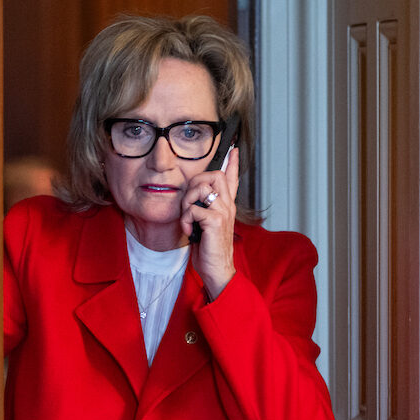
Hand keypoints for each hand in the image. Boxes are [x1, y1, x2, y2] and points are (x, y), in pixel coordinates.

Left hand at [181, 146, 239, 298]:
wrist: (217, 270)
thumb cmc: (209, 249)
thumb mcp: (205, 225)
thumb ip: (203, 210)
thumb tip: (192, 200)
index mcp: (226, 205)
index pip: (232, 178)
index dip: (232, 163)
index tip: (234, 149)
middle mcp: (228, 206)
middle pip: (214, 174)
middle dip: (194, 183)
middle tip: (188, 203)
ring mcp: (223, 213)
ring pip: (202, 188)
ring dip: (187, 202)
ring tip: (187, 218)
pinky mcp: (215, 222)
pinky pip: (194, 209)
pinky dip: (185, 219)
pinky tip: (188, 230)